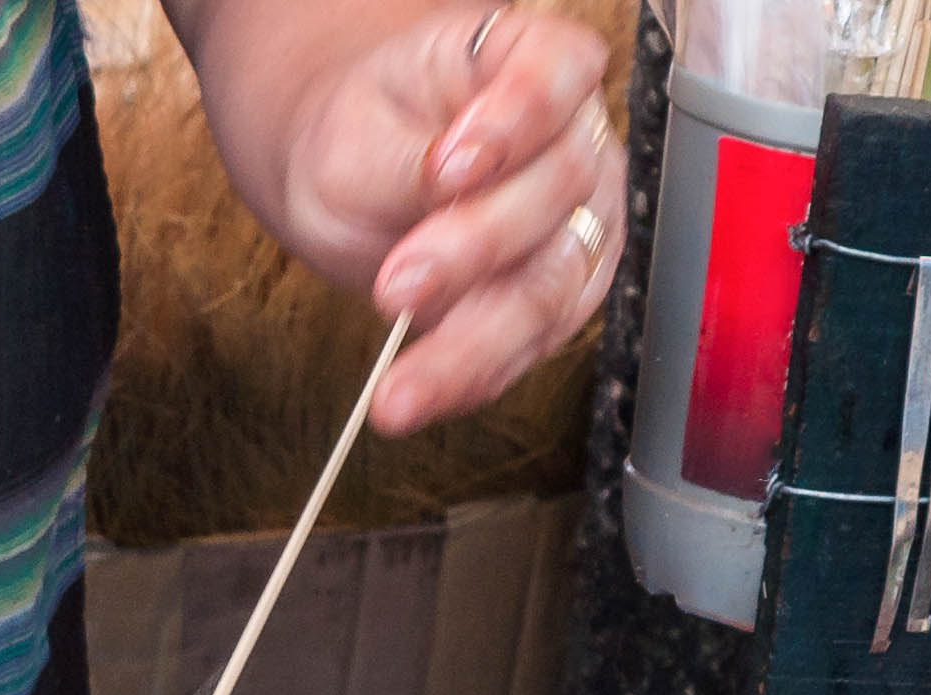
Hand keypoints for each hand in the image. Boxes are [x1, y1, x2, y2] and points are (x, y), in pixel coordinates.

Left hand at [265, 6, 623, 433]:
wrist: (351, 181)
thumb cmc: (362, 136)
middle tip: (399, 287)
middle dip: (475, 248)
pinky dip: (470, 376)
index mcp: (533, 62)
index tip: (450, 168)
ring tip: (401, 385)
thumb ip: (405, 159)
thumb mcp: (358, 133)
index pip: (557, 75)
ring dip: (473, 343)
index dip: (515, 121)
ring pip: (550, 287)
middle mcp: (573, 141)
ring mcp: (578, 225)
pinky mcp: (561, 299)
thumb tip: (441, 183)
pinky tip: (419, 394)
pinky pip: (529, 345)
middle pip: (556, 193)